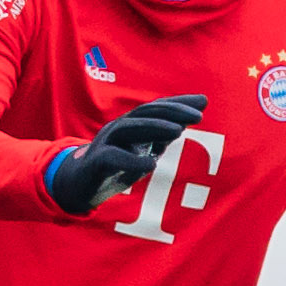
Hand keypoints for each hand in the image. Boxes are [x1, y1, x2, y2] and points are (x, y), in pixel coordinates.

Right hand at [40, 91, 209, 217]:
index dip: (179, 103)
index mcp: (132, 124)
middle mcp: (119, 128)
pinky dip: (132, 159)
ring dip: (155, 128)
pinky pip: (113, 158)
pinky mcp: (96, 163)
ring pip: (129, 129)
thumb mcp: (142, 148)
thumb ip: (161, 136)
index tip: (203, 102)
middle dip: (172, 112)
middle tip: (198, 116)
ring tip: (178, 131)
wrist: (81, 184)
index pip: (157, 108)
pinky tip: (152, 164)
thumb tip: (186, 120)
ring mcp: (106, 143)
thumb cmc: (116, 163)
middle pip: (145, 113)